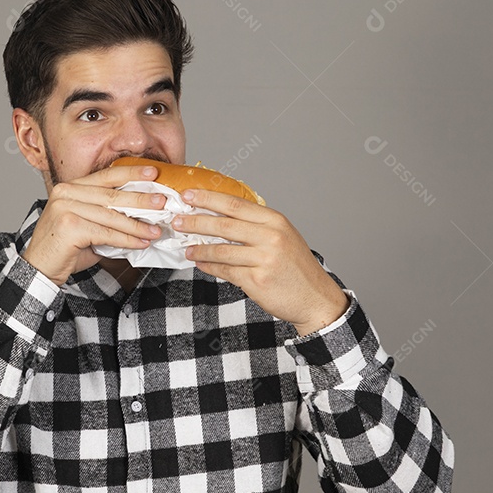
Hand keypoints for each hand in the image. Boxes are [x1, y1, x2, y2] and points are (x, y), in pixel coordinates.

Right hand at [22, 165, 166, 286]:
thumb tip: (142, 213)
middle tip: (162, 202)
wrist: (41, 268)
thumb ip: (107, 215)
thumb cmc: (66, 247)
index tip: (153, 173)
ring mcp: (65, 208)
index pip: (106, 175)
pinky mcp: (69, 226)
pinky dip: (127, 239)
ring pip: (111, 215)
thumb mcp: (88, 224)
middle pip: (111, 194)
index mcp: (71, 186)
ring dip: (137, 224)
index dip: (131, 173)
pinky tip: (141, 242)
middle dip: (140, 199)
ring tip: (156, 230)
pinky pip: (106, 233)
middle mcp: (66, 192)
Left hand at [172, 188, 348, 335]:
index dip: (207, 198)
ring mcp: (264, 258)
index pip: (234, 203)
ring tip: (185, 247)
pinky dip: (209, 266)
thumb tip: (219, 217)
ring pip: (221, 249)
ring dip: (199, 248)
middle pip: (223, 224)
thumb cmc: (296, 267)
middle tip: (178, 220)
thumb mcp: (282, 236)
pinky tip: (200, 263)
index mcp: (275, 220)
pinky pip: (225, 270)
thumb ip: (255, 226)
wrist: (315, 298)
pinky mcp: (257, 280)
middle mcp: (271, 236)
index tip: (187, 195)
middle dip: (196, 221)